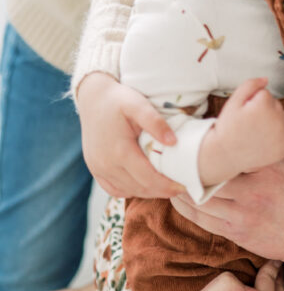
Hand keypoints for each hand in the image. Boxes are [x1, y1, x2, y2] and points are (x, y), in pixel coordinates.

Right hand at [78, 72, 181, 197]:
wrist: (93, 97)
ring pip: (127, 191)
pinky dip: (130, 190)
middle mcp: (106, 164)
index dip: (167, 186)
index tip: (184, 187)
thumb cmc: (118, 99)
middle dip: (162, 191)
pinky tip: (144, 186)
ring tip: (166, 187)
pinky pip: (113, 189)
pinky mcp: (94, 168)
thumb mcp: (138, 104)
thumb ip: (156, 123)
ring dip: (148, 192)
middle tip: (181, 188)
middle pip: (139, 188)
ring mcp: (98, 168)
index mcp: (119, 151)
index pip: (148, 178)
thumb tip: (173, 143)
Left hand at [173, 76, 283, 290]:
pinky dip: (186, 204)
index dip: (214, 133)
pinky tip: (179, 191)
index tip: (206, 124)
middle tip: (183, 142)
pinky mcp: (236, 232)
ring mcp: (242, 213)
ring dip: (184, 179)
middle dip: (194, 156)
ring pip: (198, 194)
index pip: (232, 143)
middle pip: (209, 168)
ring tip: (174, 164)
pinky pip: (201, 217)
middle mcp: (253, 189)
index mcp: (272, 165)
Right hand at [199, 78, 283, 185]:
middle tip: (250, 123)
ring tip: (259, 130)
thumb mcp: (233, 101)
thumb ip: (250, 85)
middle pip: (275, 103)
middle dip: (264, 109)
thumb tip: (266, 79)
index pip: (264, 93)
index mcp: (263, 105)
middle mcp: (277, 118)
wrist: (226, 156)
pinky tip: (271, 135)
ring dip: (275, 118)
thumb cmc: (228, 128)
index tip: (244, 113)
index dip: (252, 101)